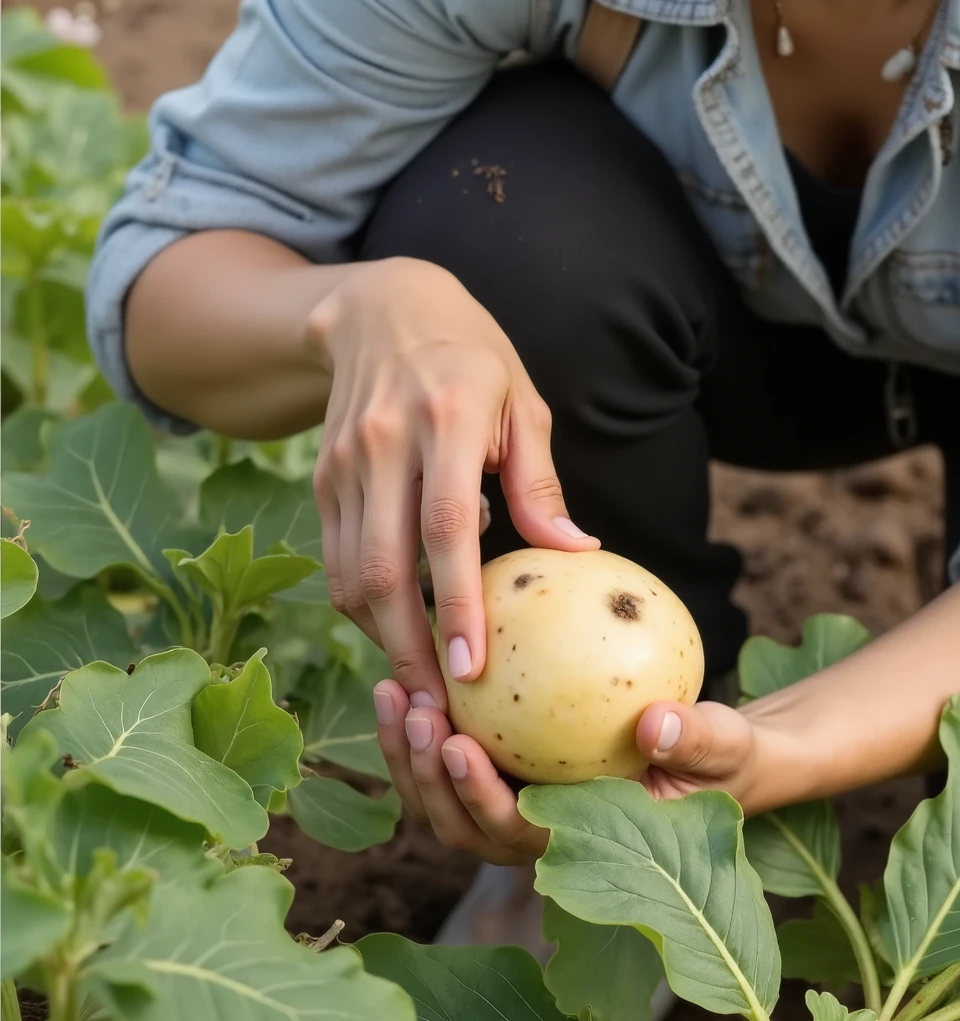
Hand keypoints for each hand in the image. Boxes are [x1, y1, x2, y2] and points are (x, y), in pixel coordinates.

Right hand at [309, 255, 597, 708]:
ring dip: (384, 639)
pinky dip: (363, 609)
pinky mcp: (321, 480)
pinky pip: (335, 562)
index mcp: (449, 418)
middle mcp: (385, 442)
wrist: (380, 309)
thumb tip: (577, 554)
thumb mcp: (522, 403)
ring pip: (350, 575)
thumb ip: (540, 483)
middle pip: (385, 566)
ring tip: (426, 685)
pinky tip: (398, 633)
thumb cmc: (472, 359)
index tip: (476, 666)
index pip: (446, 526)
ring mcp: (344, 464)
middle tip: (444, 711)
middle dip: (410, 648)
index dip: (459, 602)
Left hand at [372, 682, 781, 863]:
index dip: (478, 799)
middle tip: (417, 711)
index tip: (457, 745)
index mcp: (580, 846)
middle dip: (426, 776)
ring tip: (393, 693)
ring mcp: (514, 809)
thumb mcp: (723, 747)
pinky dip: (422, 728)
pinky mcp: (505, 774)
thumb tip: (656, 723)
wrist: (709, 758)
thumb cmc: (720, 760)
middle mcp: (535, 837)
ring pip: (440, 799)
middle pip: (459, 825)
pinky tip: (410, 672)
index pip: (514, 834)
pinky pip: (451, 758)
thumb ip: (696, 739)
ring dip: (409, 755)